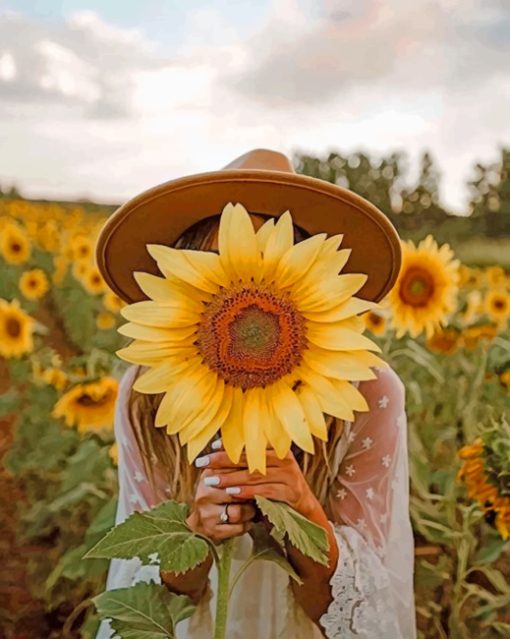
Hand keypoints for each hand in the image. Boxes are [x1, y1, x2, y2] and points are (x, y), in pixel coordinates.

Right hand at [186, 451, 256, 544]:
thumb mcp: (222, 476)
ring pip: (239, 511)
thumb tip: (257, 446)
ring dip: (250, 512)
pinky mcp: (212, 530)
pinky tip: (248, 521)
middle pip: (237, 491)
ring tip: (252, 509)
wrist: (201, 522)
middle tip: (263, 493)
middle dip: (251, 494)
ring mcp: (207, 513)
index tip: (266, 472)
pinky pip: (238, 528)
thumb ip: (234, 463)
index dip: (251, 471)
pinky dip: (247, 525)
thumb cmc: (218, 495)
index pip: (231, 469)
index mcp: (208, 474)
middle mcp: (204, 493)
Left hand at [195, 442, 320, 519]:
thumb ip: (248, 459)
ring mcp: (289, 474)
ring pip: (254, 474)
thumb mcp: (264, 469)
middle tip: (203, 462)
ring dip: (230, 478)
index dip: (231, 444)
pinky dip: (246, 491)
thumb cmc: (277, 484)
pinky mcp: (290, 491)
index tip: (211, 446)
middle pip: (249, 457)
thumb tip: (217, 448)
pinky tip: (231, 493)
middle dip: (223, 460)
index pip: (251, 442)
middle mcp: (284, 457)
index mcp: (278, 447)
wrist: (302, 507)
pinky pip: (264, 490)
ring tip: (212, 480)